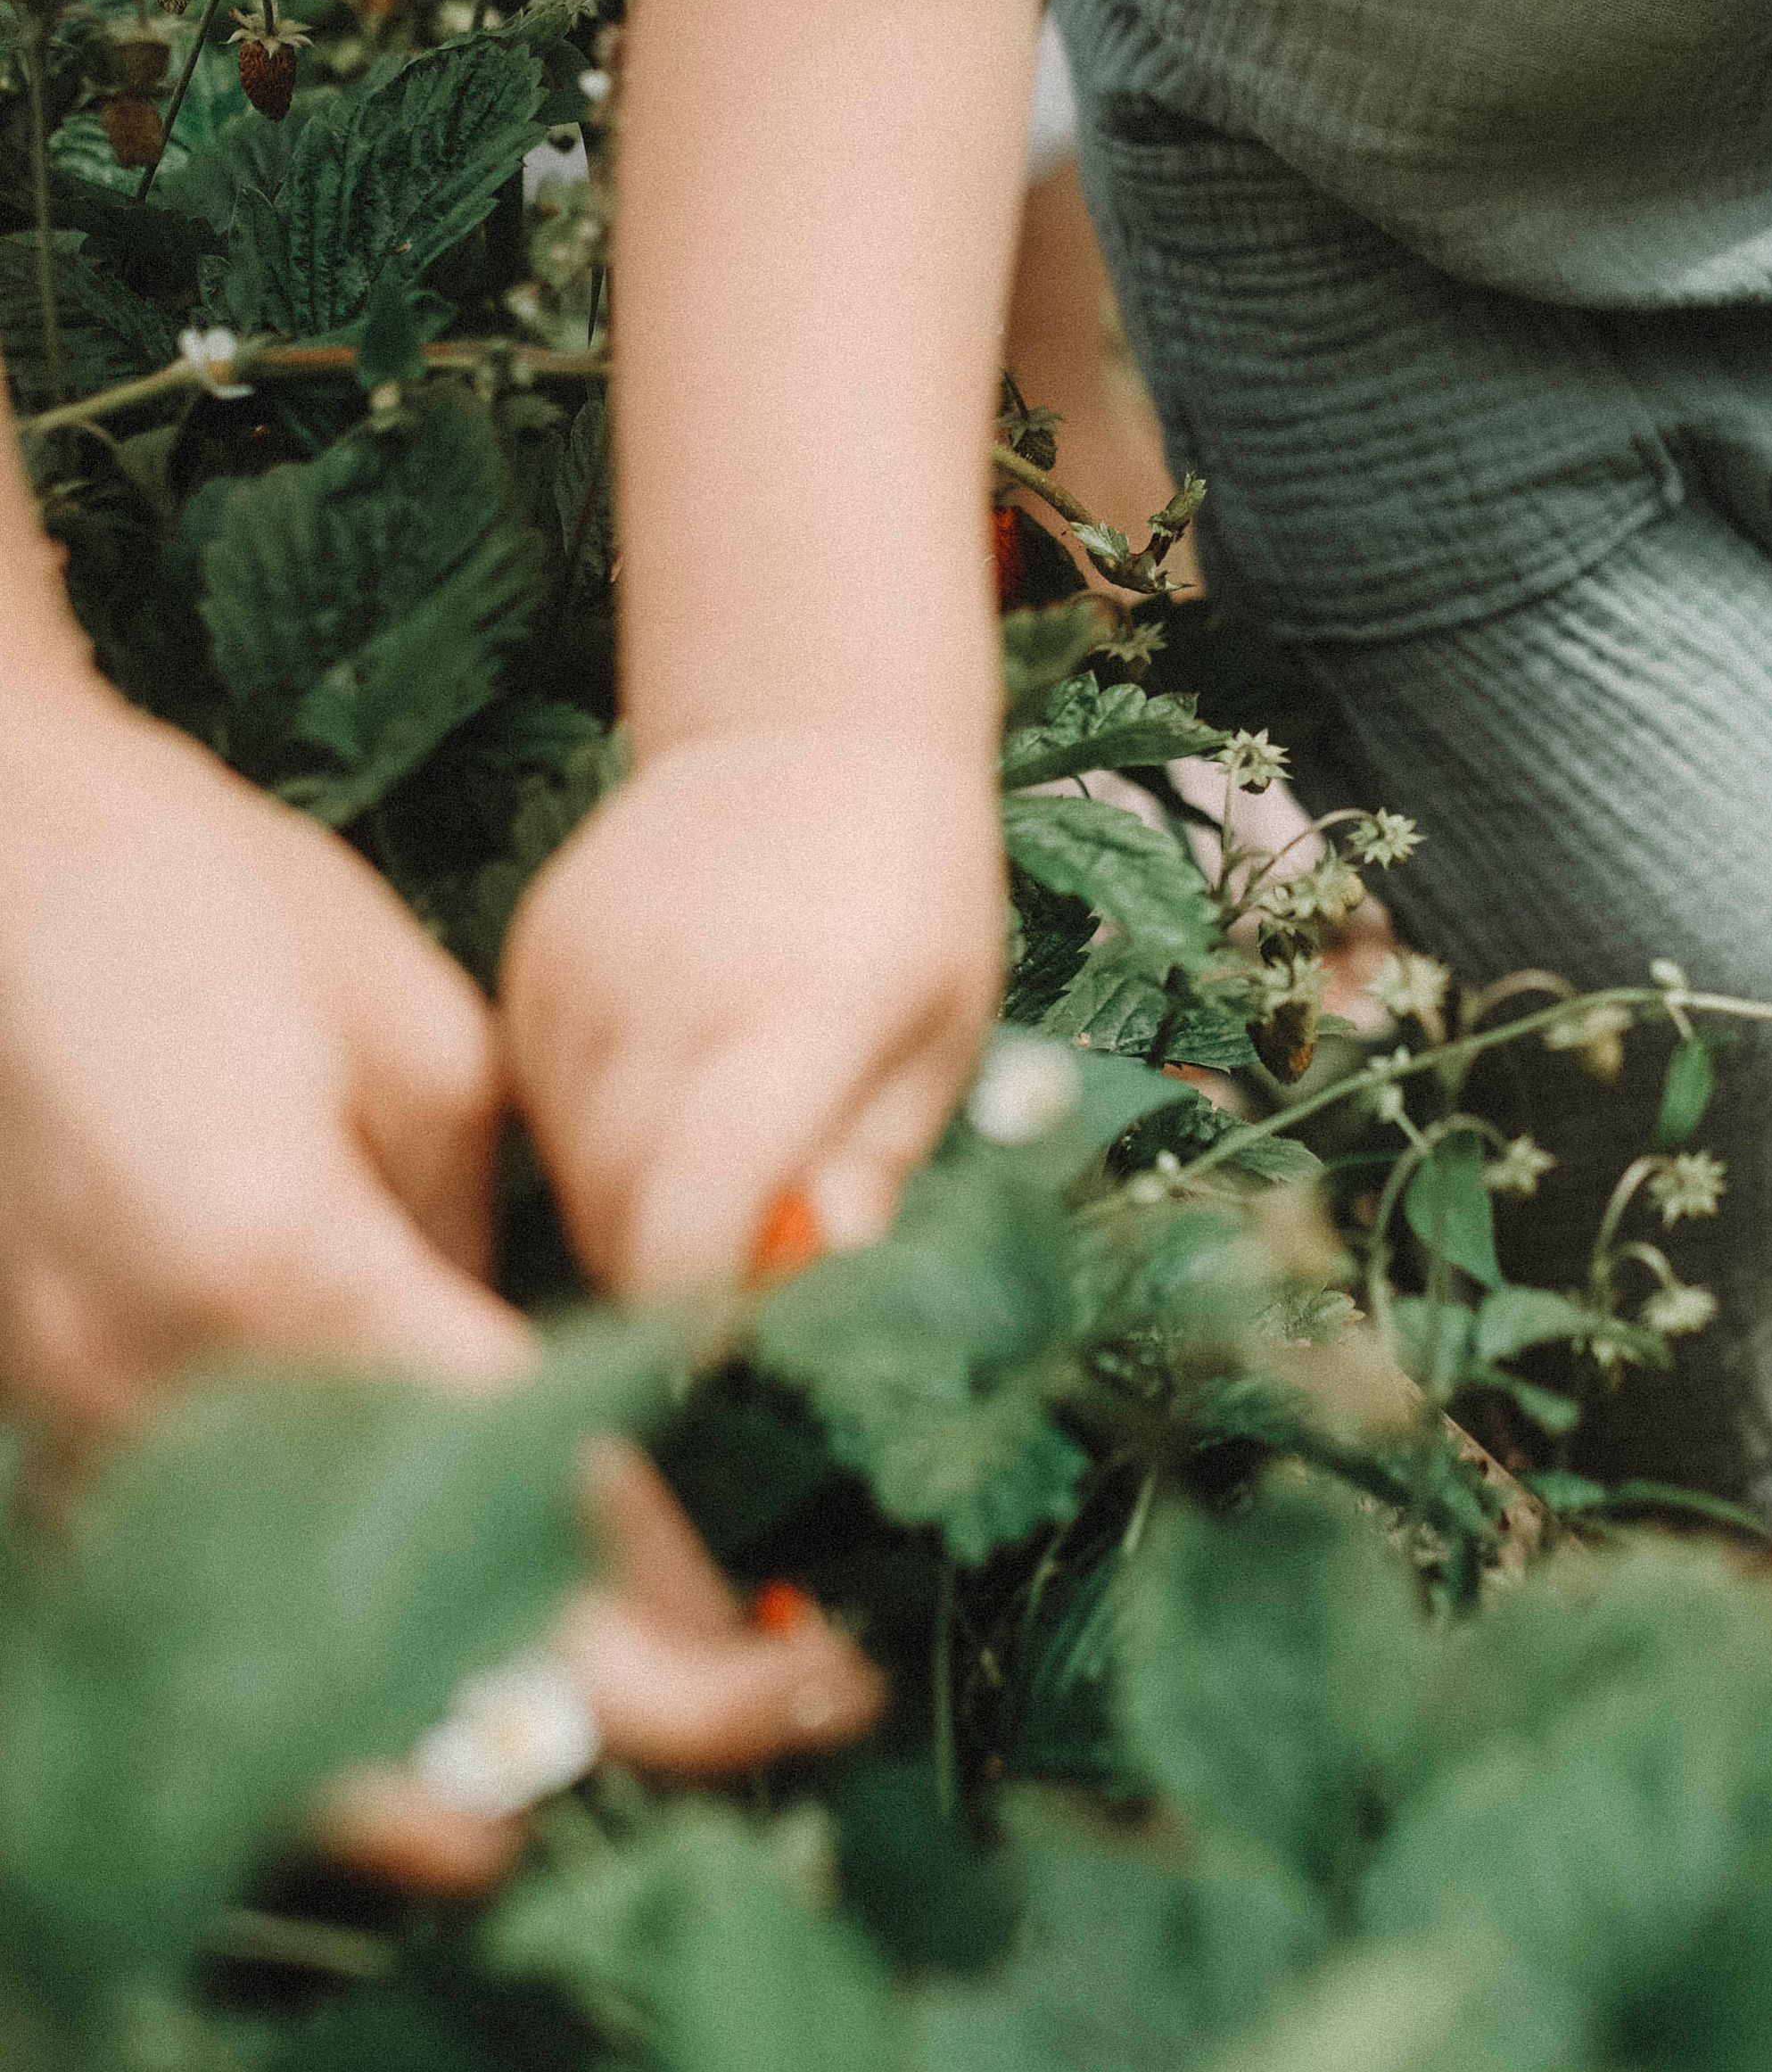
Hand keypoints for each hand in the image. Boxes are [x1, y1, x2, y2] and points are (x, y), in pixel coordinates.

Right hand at [0, 679, 880, 1877]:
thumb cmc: (197, 896)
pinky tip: (389, 1726)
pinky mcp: (13, 1423)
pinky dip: (291, 1691)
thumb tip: (559, 1384)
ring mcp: (55, 1424)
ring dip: (424, 1755)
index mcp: (280, 1262)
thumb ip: (483, 1247)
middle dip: (586, 1716)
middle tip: (754, 1730)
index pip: (518, 1486)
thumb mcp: (411, 1048)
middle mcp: (155, 1382)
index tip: (787, 1655)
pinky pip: (164, 1611)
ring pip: (254, 1675)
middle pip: (390, 1635)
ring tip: (567, 1797)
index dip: (660, 1595)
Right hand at [501, 729, 1006, 1295]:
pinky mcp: (532, 952)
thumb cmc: (908, 901)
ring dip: (620, 1207)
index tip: (723, 1339)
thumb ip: (871, 1163)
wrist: (810, 732)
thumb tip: (813, 1274)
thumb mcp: (940, 1037)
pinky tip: (653, 1102)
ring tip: (700, 1181)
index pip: (698, 1193)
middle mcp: (675, 988)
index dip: (693, 1297)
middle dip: (661, 1273)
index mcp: (802, 1009)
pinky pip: (533, 1099)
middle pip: (614, 1202)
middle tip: (723, 1281)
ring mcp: (586, 966)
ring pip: (563, 1162)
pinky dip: (583, 1135)